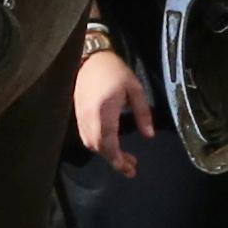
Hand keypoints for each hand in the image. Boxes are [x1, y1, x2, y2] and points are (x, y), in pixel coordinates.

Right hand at [70, 46, 154, 171]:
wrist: (90, 58)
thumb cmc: (115, 71)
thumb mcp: (135, 89)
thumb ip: (143, 113)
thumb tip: (149, 136)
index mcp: (105, 112)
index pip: (109, 144)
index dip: (118, 159)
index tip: (129, 168)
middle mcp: (90, 118)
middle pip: (99, 148)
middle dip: (115, 161)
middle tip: (131, 167)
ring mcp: (81, 118)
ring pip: (91, 144)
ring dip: (106, 154)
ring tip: (123, 158)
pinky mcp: (78, 115)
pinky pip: (86, 137)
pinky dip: (98, 145)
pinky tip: (110, 145)